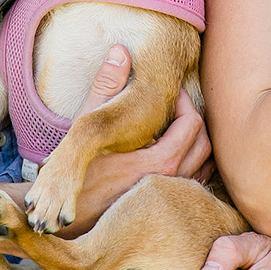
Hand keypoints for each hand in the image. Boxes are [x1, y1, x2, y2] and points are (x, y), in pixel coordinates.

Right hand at [60, 47, 213, 234]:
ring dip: (194, 143)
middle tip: (174, 107)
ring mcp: (171, 198)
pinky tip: (171, 154)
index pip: (193, 124)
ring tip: (174, 128)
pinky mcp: (166, 208)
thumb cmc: (74, 173)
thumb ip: (107, 86)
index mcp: (159, 162)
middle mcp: (171, 183)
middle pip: (204, 145)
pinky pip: (193, 182)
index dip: (184, 102)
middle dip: (193, 120)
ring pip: (202, 166)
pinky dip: (191, 164)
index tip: (169, 94)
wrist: (65, 219)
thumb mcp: (87, 126)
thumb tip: (120, 51)